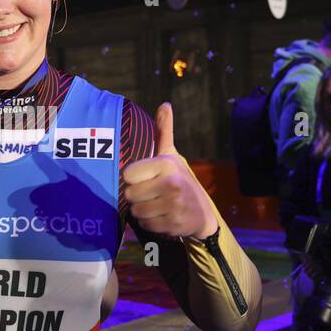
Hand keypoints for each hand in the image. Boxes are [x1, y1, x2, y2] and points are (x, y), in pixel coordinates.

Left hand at [123, 103, 216, 240]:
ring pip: (136, 212)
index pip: (128, 174)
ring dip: (143, 211)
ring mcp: (174, 205)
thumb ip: (163, 132)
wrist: (202, 212)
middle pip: (130, 195)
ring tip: (156, 205)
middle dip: (137, 197)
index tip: (145, 179)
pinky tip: (162, 217)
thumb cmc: (180, 180)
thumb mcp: (171, 156)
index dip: (134, 179)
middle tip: (151, 194)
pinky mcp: (174, 224)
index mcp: (166, 164)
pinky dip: (151, 223)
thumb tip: (164, 105)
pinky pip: (146, 225)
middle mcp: (171, 184)